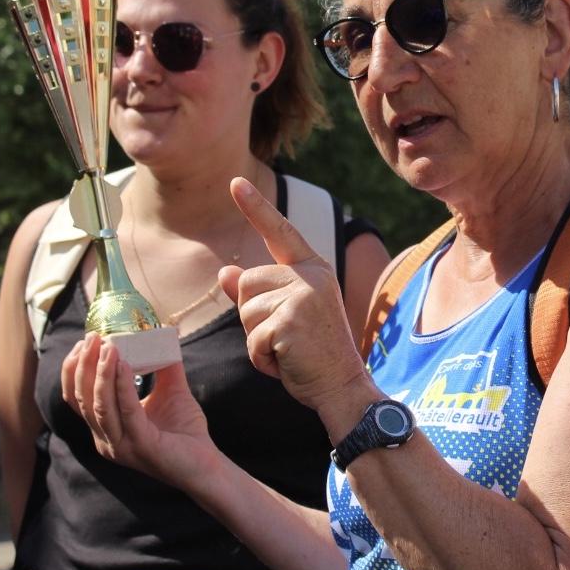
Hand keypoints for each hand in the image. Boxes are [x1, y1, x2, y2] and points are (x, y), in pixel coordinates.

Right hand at [61, 333, 217, 486]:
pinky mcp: (141, 447)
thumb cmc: (186, 432)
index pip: (77, 399)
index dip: (74, 370)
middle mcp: (106, 440)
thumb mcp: (171, 392)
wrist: (207, 465)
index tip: (84, 342)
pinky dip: (122, 387)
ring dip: (100, 374)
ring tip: (107, 347)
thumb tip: (164, 336)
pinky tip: (123, 365)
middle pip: (82, 401)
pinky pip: (126, 412)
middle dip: (83, 366)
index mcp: (106, 429)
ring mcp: (121, 446)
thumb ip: (165, 366)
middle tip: (91, 338)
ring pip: (99, 407)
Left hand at [221, 177, 368, 409]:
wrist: (343, 387)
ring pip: (245, 311)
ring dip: (256, 340)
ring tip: (287, 351)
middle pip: (246, 282)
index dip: (255, 207)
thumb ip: (257, 294)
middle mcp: (311, 275)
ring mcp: (303, 296)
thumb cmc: (313, 353)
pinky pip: (251, 338)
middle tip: (286, 338)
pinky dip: (261, 359)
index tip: (234, 182)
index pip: (279, 232)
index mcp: (313, 269)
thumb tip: (225, 272)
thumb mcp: (286, 317)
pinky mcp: (291, 320)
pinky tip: (287, 363)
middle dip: (252, 317)